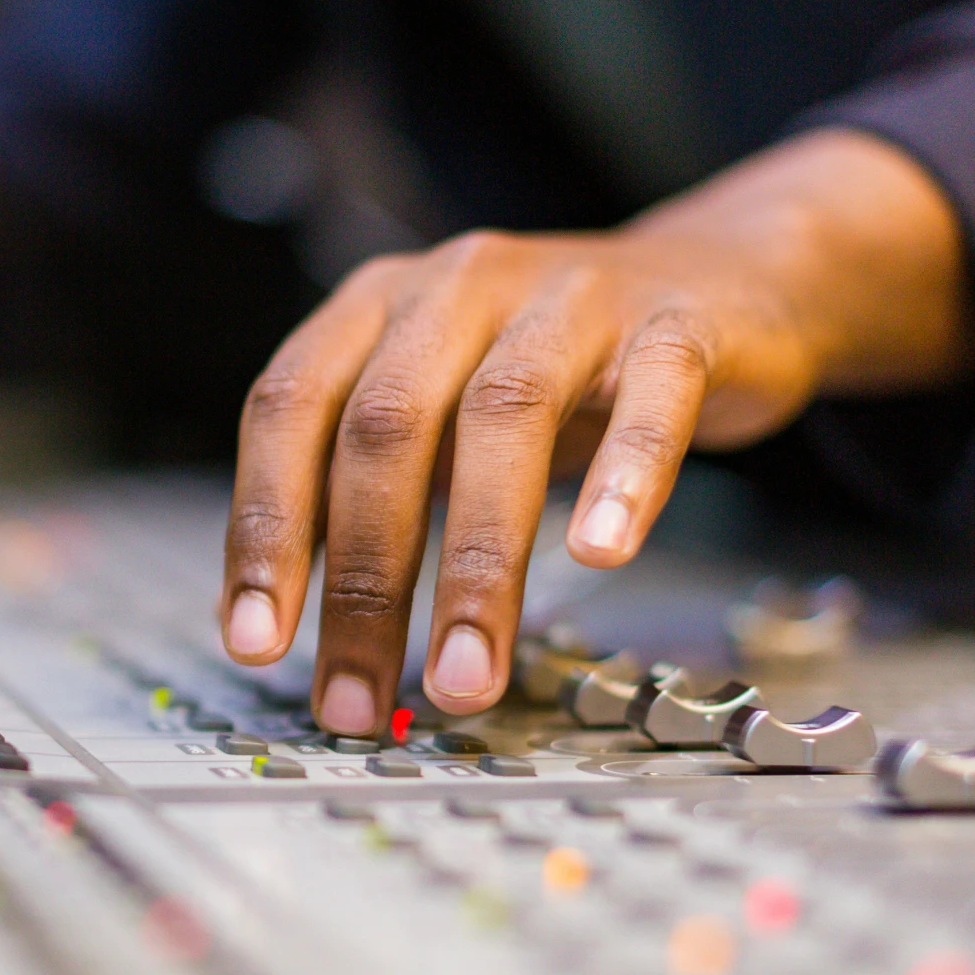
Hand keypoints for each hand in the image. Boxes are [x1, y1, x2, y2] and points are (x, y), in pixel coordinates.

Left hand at [216, 128, 974, 734]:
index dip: (265, 527)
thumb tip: (274, 623)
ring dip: (476, 562)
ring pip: (505, 416)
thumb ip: (357, 491)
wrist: (717, 278)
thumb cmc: (552, 367)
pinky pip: (649, 396)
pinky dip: (623, 476)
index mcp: (376, 306)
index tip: (257, 643)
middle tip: (363, 696)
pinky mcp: (675, 324)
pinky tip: (600, 555)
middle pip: (388, 426)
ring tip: (465, 672)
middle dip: (367, 579)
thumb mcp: (437, 410)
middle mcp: (458, 286)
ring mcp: (568, 296)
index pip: (288, 409)